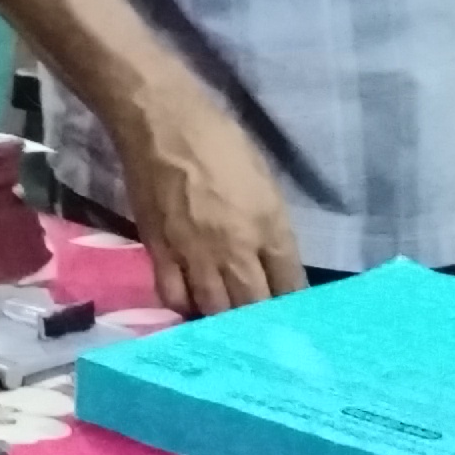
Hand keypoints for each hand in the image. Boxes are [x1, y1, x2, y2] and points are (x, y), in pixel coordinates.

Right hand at [117, 85, 304, 320]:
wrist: (162, 124)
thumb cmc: (221, 141)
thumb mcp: (264, 181)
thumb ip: (271, 227)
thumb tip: (273, 261)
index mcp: (269, 225)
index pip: (290, 285)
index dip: (293, 307)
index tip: (293, 318)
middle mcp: (235, 248)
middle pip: (253, 306)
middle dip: (260, 322)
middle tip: (262, 330)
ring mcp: (195, 254)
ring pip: (214, 311)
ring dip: (223, 320)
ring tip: (228, 323)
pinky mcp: (160, 253)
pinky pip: (174, 297)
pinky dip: (185, 306)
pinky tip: (190, 302)